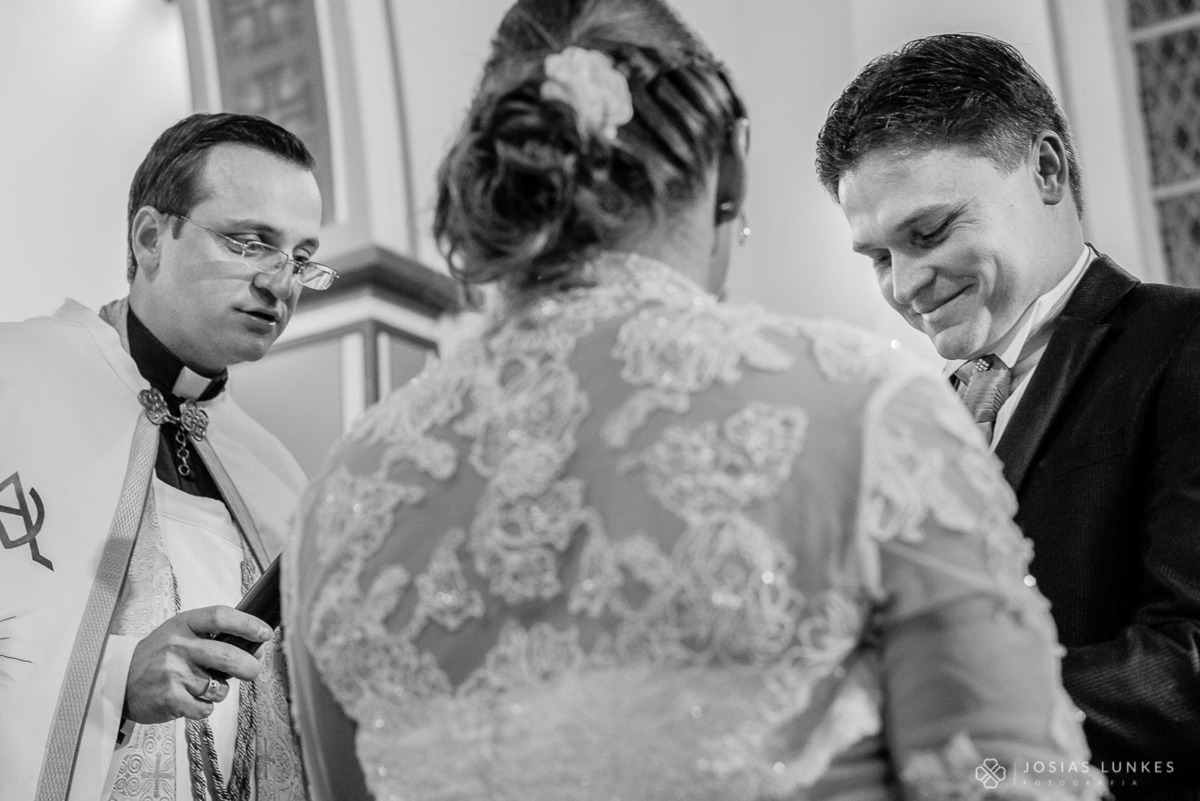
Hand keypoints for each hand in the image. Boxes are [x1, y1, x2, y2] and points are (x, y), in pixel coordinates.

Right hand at [124, 605, 272, 723]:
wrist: (118, 680)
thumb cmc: (157, 656)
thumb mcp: (182, 635)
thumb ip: (216, 639)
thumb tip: (256, 649)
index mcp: (184, 624)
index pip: (221, 616)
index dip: (248, 624)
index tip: (265, 633)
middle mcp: (178, 646)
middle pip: (228, 655)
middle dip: (249, 667)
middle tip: (252, 671)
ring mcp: (173, 673)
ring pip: (219, 687)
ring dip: (219, 691)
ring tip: (203, 686)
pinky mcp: (170, 698)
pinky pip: (205, 708)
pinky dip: (204, 708)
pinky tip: (190, 700)